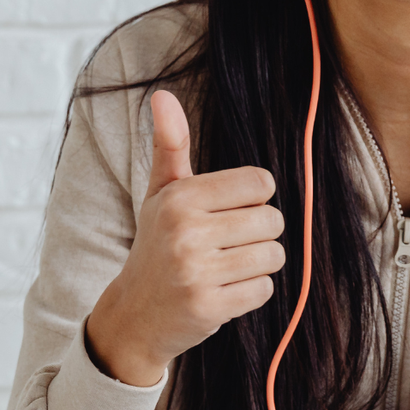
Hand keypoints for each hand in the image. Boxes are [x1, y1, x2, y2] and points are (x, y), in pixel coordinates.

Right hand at [86, 89, 286, 386]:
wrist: (135, 314)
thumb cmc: (157, 244)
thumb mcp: (161, 193)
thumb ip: (170, 145)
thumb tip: (162, 95)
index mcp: (180, 197)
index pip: (259, 183)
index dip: (253, 199)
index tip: (230, 212)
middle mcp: (186, 231)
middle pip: (272, 221)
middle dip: (259, 234)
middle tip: (227, 245)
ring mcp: (196, 272)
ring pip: (273, 256)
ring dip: (259, 264)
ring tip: (227, 267)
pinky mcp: (209, 307)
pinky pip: (264, 290)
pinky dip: (252, 292)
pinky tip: (225, 291)